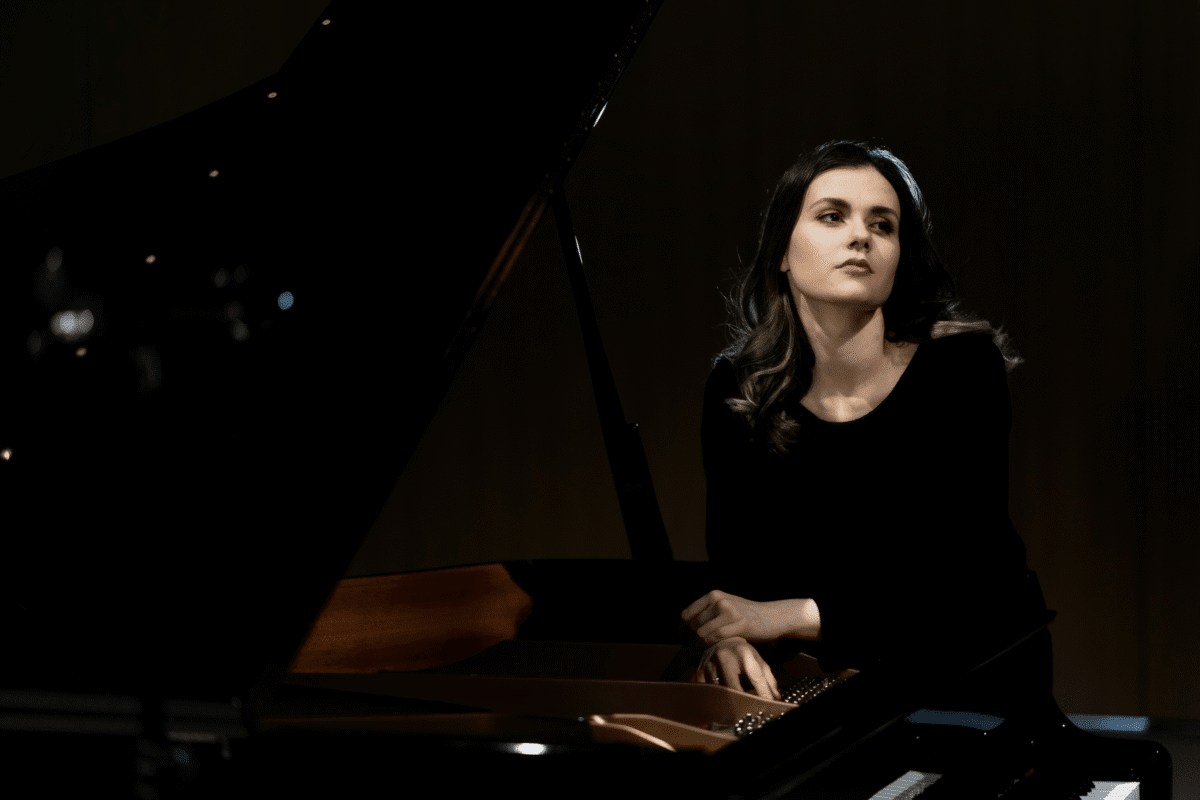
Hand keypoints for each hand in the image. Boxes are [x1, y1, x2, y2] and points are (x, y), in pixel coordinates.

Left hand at [682, 590, 813, 645]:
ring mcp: (729, 610)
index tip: (685, 642)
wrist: (772, 617)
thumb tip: (685, 632)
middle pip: (693, 626)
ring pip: (702, 633)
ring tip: (710, 649)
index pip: (686, 615)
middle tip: (699, 650)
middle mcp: (718, 599)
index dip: (682, 631)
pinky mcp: (740, 623)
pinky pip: (716, 638)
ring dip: (703, 645)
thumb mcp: (724, 608)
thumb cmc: (746, 617)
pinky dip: (714, 645)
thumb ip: (707, 614)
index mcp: (712, 595)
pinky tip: (720, 647)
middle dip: (693, 641)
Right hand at [690, 637, 779, 699]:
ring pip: (719, 691)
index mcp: (743, 653)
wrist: (720, 638)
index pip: (755, 677)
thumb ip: (768, 679)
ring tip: (734, 707)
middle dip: (742, 701)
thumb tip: (776, 698)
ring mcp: (710, 663)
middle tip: (748, 710)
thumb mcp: (758, 661)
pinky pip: (706, 690)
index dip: (763, 693)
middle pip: (734, 687)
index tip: (768, 704)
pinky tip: (719, 700)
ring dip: (727, 701)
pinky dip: (714, 698)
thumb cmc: (743, 653)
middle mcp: (725, 657)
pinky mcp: (699, 670)